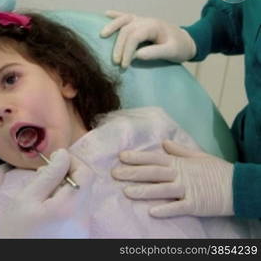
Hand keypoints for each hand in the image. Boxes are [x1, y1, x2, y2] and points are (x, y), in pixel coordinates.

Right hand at [0, 149, 94, 237]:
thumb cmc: (16, 232)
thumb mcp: (26, 199)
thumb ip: (48, 175)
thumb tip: (64, 154)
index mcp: (69, 208)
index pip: (86, 173)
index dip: (73, 161)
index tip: (55, 159)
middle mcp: (83, 220)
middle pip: (86, 185)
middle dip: (68, 173)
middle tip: (45, 174)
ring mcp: (83, 230)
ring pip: (82, 197)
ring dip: (66, 187)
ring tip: (43, 192)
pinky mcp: (80, 236)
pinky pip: (79, 210)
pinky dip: (66, 202)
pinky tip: (48, 207)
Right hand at [99, 10, 196, 67]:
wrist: (187, 41)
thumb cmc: (180, 47)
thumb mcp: (172, 52)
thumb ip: (155, 53)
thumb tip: (137, 56)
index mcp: (154, 26)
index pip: (134, 36)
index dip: (127, 50)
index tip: (124, 65)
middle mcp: (146, 20)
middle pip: (126, 29)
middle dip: (119, 46)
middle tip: (115, 62)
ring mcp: (142, 20)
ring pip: (123, 20)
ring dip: (112, 26)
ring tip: (102, 35)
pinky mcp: (140, 22)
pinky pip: (126, 16)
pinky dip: (116, 15)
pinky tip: (106, 14)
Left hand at [111, 140, 233, 217]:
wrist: (238, 186)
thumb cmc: (216, 171)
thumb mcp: (198, 156)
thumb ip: (179, 151)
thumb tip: (164, 143)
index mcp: (179, 163)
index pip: (154, 158)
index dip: (138, 157)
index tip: (121, 156)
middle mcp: (180, 175)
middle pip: (153, 173)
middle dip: (133, 172)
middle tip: (114, 173)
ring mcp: (187, 190)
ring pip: (162, 190)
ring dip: (144, 191)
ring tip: (126, 192)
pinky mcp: (195, 205)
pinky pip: (178, 208)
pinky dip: (165, 210)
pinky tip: (151, 212)